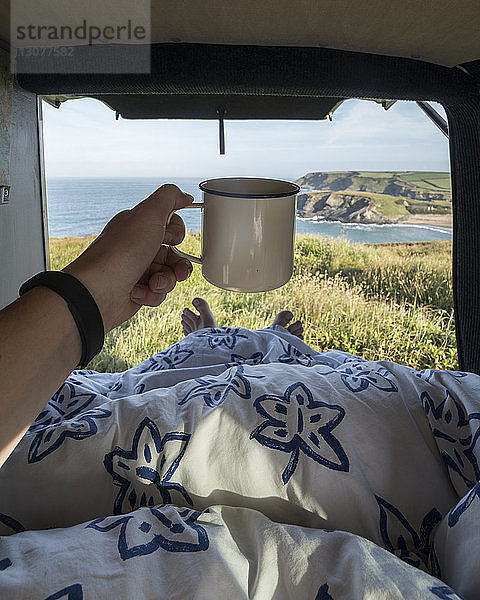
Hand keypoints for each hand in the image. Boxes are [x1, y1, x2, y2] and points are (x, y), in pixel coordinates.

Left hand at [62, 184, 192, 331]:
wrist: (98, 292)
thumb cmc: (120, 253)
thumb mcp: (148, 214)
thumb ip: (169, 198)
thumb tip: (184, 195)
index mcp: (138, 226)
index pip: (169, 225)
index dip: (177, 232)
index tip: (171, 237)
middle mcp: (137, 247)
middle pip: (174, 254)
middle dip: (178, 264)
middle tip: (175, 269)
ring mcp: (136, 270)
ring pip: (169, 276)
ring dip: (166, 281)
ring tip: (152, 284)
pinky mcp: (136, 291)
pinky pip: (158, 293)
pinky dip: (153, 294)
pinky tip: (138, 293)